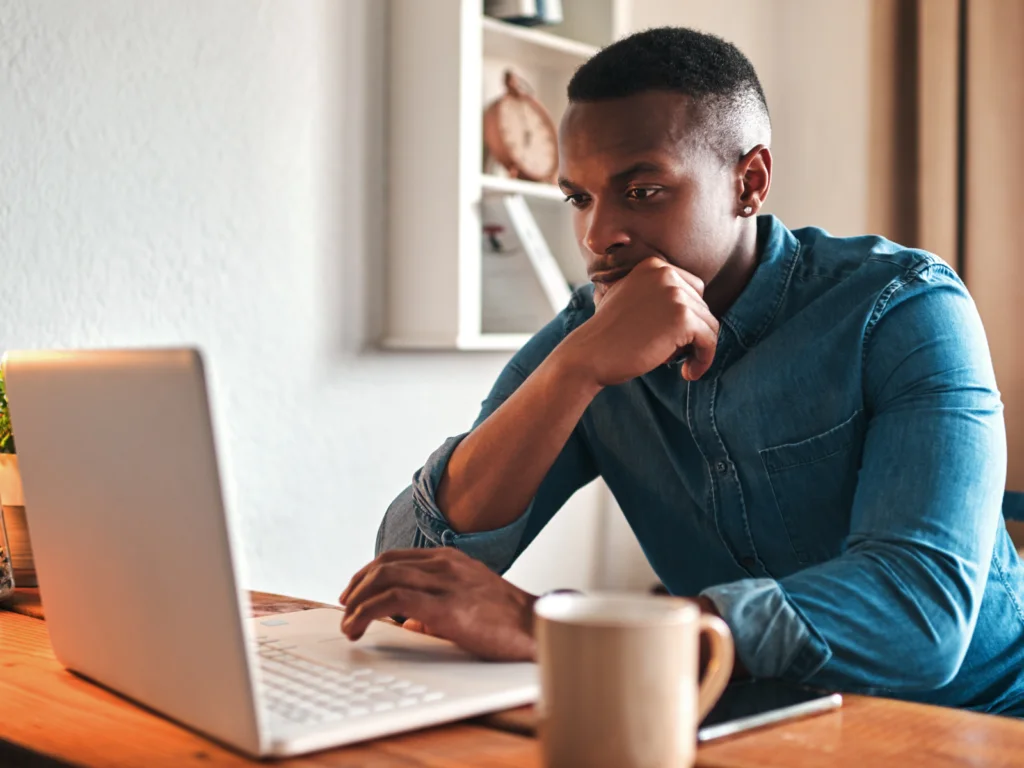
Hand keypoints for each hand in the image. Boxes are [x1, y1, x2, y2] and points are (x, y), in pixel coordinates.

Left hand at [339, 548, 537, 660]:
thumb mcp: (470, 601)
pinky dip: (367, 612)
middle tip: (345, 607)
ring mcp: (446, 583)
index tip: (354, 591)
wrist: (537, 628)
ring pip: (384, 578)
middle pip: (385, 564)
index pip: (397, 556)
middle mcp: (446, 565)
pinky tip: (358, 626)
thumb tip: (410, 622)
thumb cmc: (508, 620)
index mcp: (451, 560)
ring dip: (357, 600)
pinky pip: (393, 602)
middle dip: (357, 585)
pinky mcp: (445, 607)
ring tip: (348, 622)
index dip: (368, 572)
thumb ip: (437, 606)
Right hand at [562, 257, 719, 384]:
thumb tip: (691, 307)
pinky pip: (709, 340)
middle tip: (673, 355)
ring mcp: (675, 294)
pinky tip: (688, 372)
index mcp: (653, 266)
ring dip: (699, 348)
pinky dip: (704, 359)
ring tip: (682, 366)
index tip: (676, 339)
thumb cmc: (606, 335)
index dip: (688, 317)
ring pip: (709, 324)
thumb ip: (655, 294)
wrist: (589, 355)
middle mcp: (665, 273)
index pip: (692, 289)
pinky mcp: (683, 318)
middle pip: (702, 307)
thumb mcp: (628, 299)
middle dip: (692, 333)